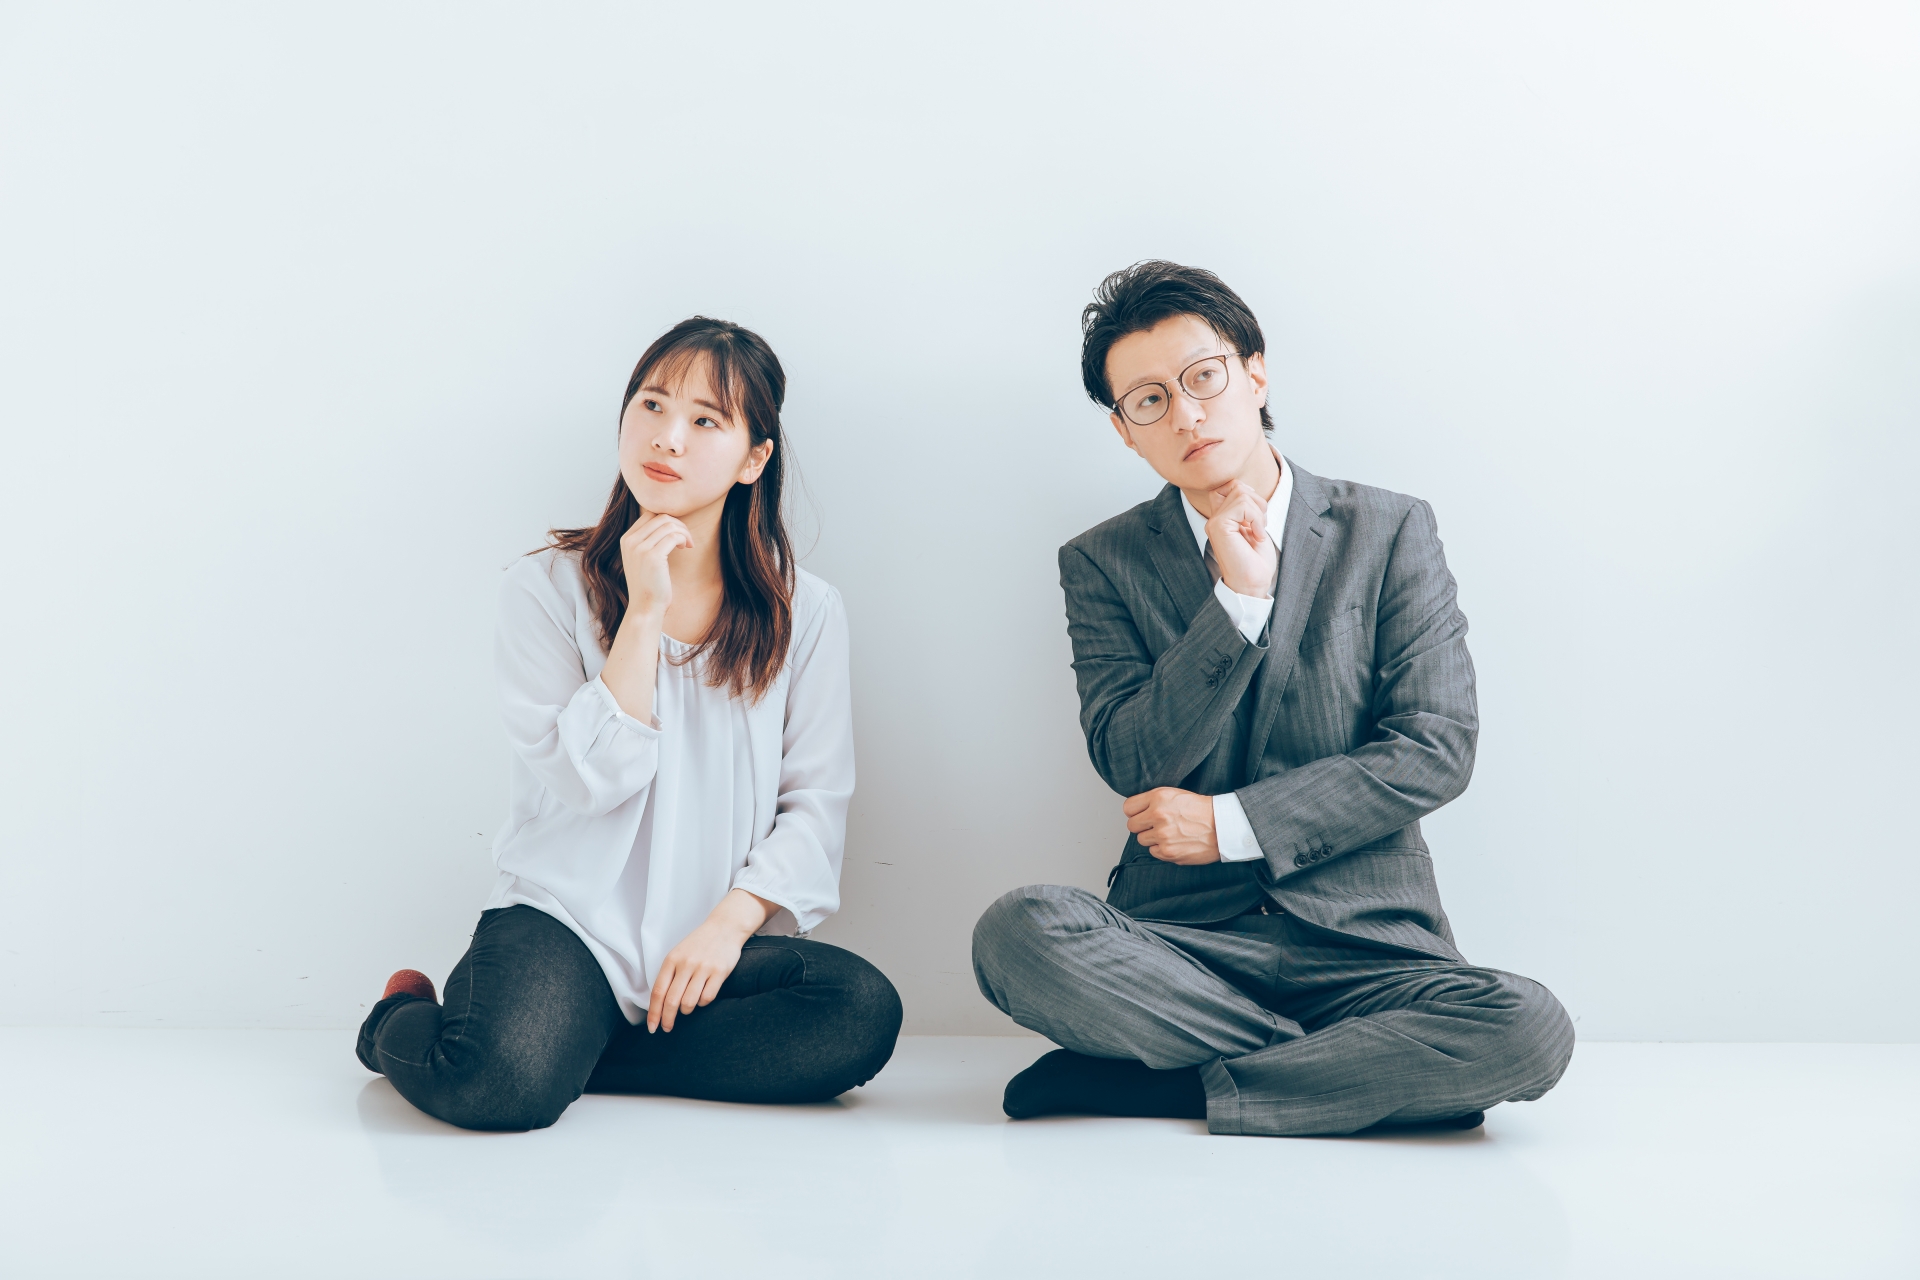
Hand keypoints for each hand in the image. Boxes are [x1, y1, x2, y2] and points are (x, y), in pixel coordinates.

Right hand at [619, 513, 692, 619]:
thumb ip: (648, 540)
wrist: (645, 607)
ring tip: (688, 544)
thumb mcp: (642, 559)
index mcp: (626, 539)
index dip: (667, 520)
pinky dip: (684, 539)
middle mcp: (630, 541)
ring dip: (683, 532)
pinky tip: (686, 547)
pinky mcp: (652, 556)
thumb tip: (668, 522)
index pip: (649, 515)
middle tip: (687, 539)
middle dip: (678, 524)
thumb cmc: (649, 584)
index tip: (677, 533)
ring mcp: (639, 548)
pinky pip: (673, 536)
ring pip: (668, 525)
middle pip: (660, 517)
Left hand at [646, 889, 774, 1032]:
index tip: (652, 1027)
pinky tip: (702, 997)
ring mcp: (703, 968)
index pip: (658, 992)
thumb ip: (669, 975)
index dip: (654, 1013)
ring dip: (686, 1010)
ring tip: (687, 1008)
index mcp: (671, 960)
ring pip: (689, 1002)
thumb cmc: (699, 944)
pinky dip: (703, 1003)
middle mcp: (686, 964)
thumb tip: (659, 1004)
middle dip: (667, 1019)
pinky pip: (707, 997)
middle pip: (671, 1001)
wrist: (724, 927)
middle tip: (667, 1028)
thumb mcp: (678, 954)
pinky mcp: (719, 971)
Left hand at [1123, 787, 1219, 864]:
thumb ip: (1153, 801)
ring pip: (1142, 840)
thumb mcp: (1175, 794)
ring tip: (1169, 833)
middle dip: (1142, 826)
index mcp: (1158, 798)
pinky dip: (1161, 849)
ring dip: (1152, 838)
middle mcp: (1158, 815)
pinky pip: (1153, 852)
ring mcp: (1162, 835)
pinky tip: (1175, 842)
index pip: (1128, 807)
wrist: (1223, 826)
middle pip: (1132, 825)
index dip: (1134, 812)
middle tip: (1155, 825)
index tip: (1140, 814)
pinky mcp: (1168, 852)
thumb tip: (1136, 810)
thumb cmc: (1201, 810)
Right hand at [1203, 480, 1276, 598]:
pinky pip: (1242, 505)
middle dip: (1257, 500)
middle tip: (1260, 525)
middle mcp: (1215, 519)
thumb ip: (1248, 509)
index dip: (1250, 495)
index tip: (1258, 519)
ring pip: (1241, 492)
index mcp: (1222, 519)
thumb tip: (1248, 488)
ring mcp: (1214, 522)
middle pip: (1236, 485)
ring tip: (1258, 532)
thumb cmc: (1255, 563)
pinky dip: (1256, 518)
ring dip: (1258, 511)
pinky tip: (1257, 536)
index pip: (1231, 486)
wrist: (1251, 585)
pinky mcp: (1218, 526)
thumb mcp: (1254, 528)